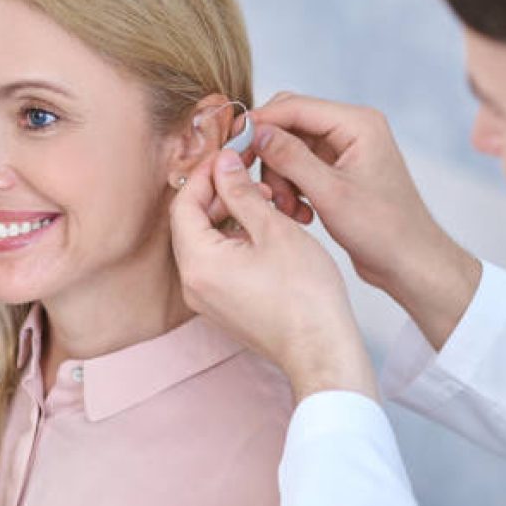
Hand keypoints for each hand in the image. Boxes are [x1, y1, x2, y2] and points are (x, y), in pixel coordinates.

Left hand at [170, 150, 377, 403]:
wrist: (321, 349)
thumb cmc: (305, 296)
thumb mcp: (274, 229)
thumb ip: (242, 193)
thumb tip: (223, 164)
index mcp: (198, 263)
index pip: (184, 203)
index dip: (206, 174)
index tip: (229, 157)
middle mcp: (193, 284)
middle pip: (190, 223)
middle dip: (218, 194)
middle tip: (250, 176)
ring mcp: (206, 299)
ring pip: (205, 243)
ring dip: (229, 217)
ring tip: (266, 204)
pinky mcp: (223, 307)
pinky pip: (217, 264)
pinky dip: (234, 241)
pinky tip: (265, 232)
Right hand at [249, 93, 481, 349]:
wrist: (410, 262)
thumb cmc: (383, 229)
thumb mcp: (330, 193)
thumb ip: (291, 158)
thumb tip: (257, 131)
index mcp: (358, 123)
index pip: (295, 106)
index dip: (260, 124)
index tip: (232, 146)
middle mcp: (352, 130)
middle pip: (289, 125)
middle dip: (270, 157)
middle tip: (262, 187)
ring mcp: (345, 151)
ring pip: (290, 150)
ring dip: (281, 179)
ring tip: (290, 211)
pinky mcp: (338, 172)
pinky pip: (300, 169)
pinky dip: (293, 189)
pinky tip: (301, 215)